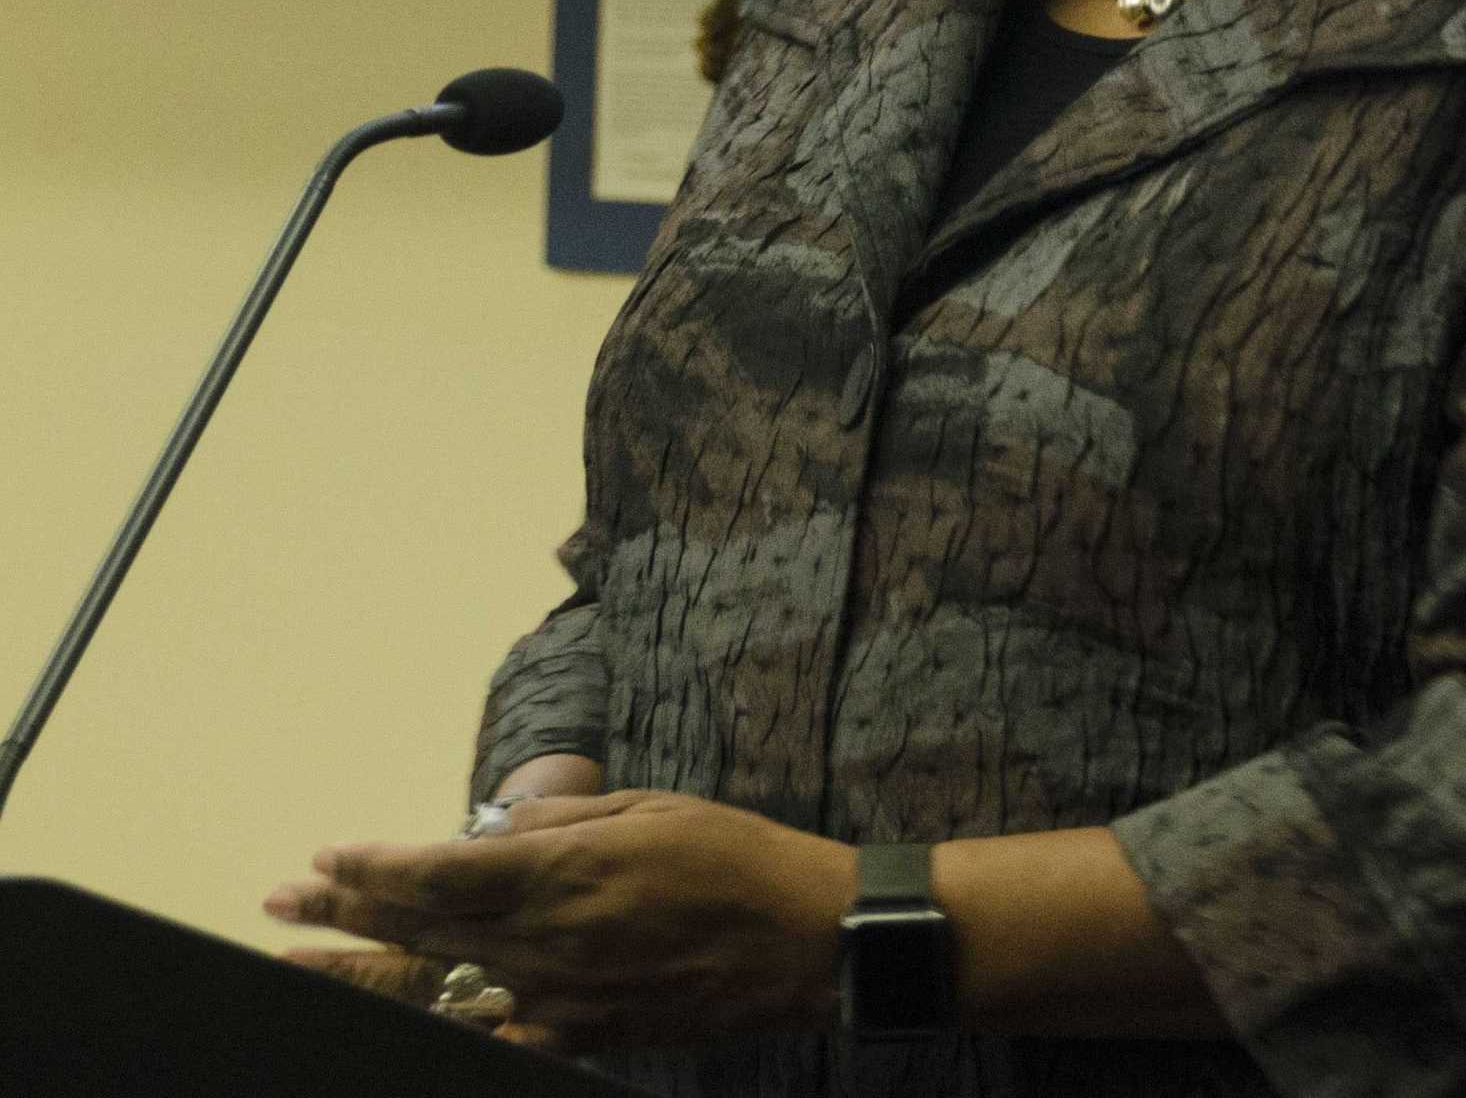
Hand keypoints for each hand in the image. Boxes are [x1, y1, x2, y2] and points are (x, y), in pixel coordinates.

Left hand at [265, 791, 856, 1054]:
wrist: (804, 939)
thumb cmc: (738, 857)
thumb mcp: (655, 806)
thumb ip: (566, 819)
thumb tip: (499, 823)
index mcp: (566, 872)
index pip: (441, 870)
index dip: (375, 866)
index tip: (327, 856)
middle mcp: (548, 940)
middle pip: (424, 929)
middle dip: (345, 915)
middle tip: (282, 903)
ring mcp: (560, 998)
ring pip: (439, 988)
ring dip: (365, 976)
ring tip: (298, 968)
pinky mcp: (584, 1035)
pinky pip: (495, 1039)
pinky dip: (444, 1028)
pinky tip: (401, 1024)